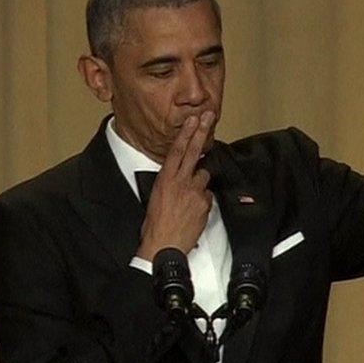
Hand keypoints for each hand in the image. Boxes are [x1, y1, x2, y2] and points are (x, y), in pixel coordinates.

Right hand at [137, 111, 215, 260]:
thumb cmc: (155, 225)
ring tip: (190, 197)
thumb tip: (178, 178)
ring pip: (204, 175)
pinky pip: (208, 195)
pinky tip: (195, 210)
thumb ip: (169, 183)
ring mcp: (194, 192)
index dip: (186, 133)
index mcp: (164, 179)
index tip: (192, 120)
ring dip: (200, 182)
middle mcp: (180, 182)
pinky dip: (204, 200)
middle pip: (193, 151)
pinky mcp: (204, 203)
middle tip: (208, 116)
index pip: (176, 150)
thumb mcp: (155, 198)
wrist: (163, 245)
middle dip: (201, 132)